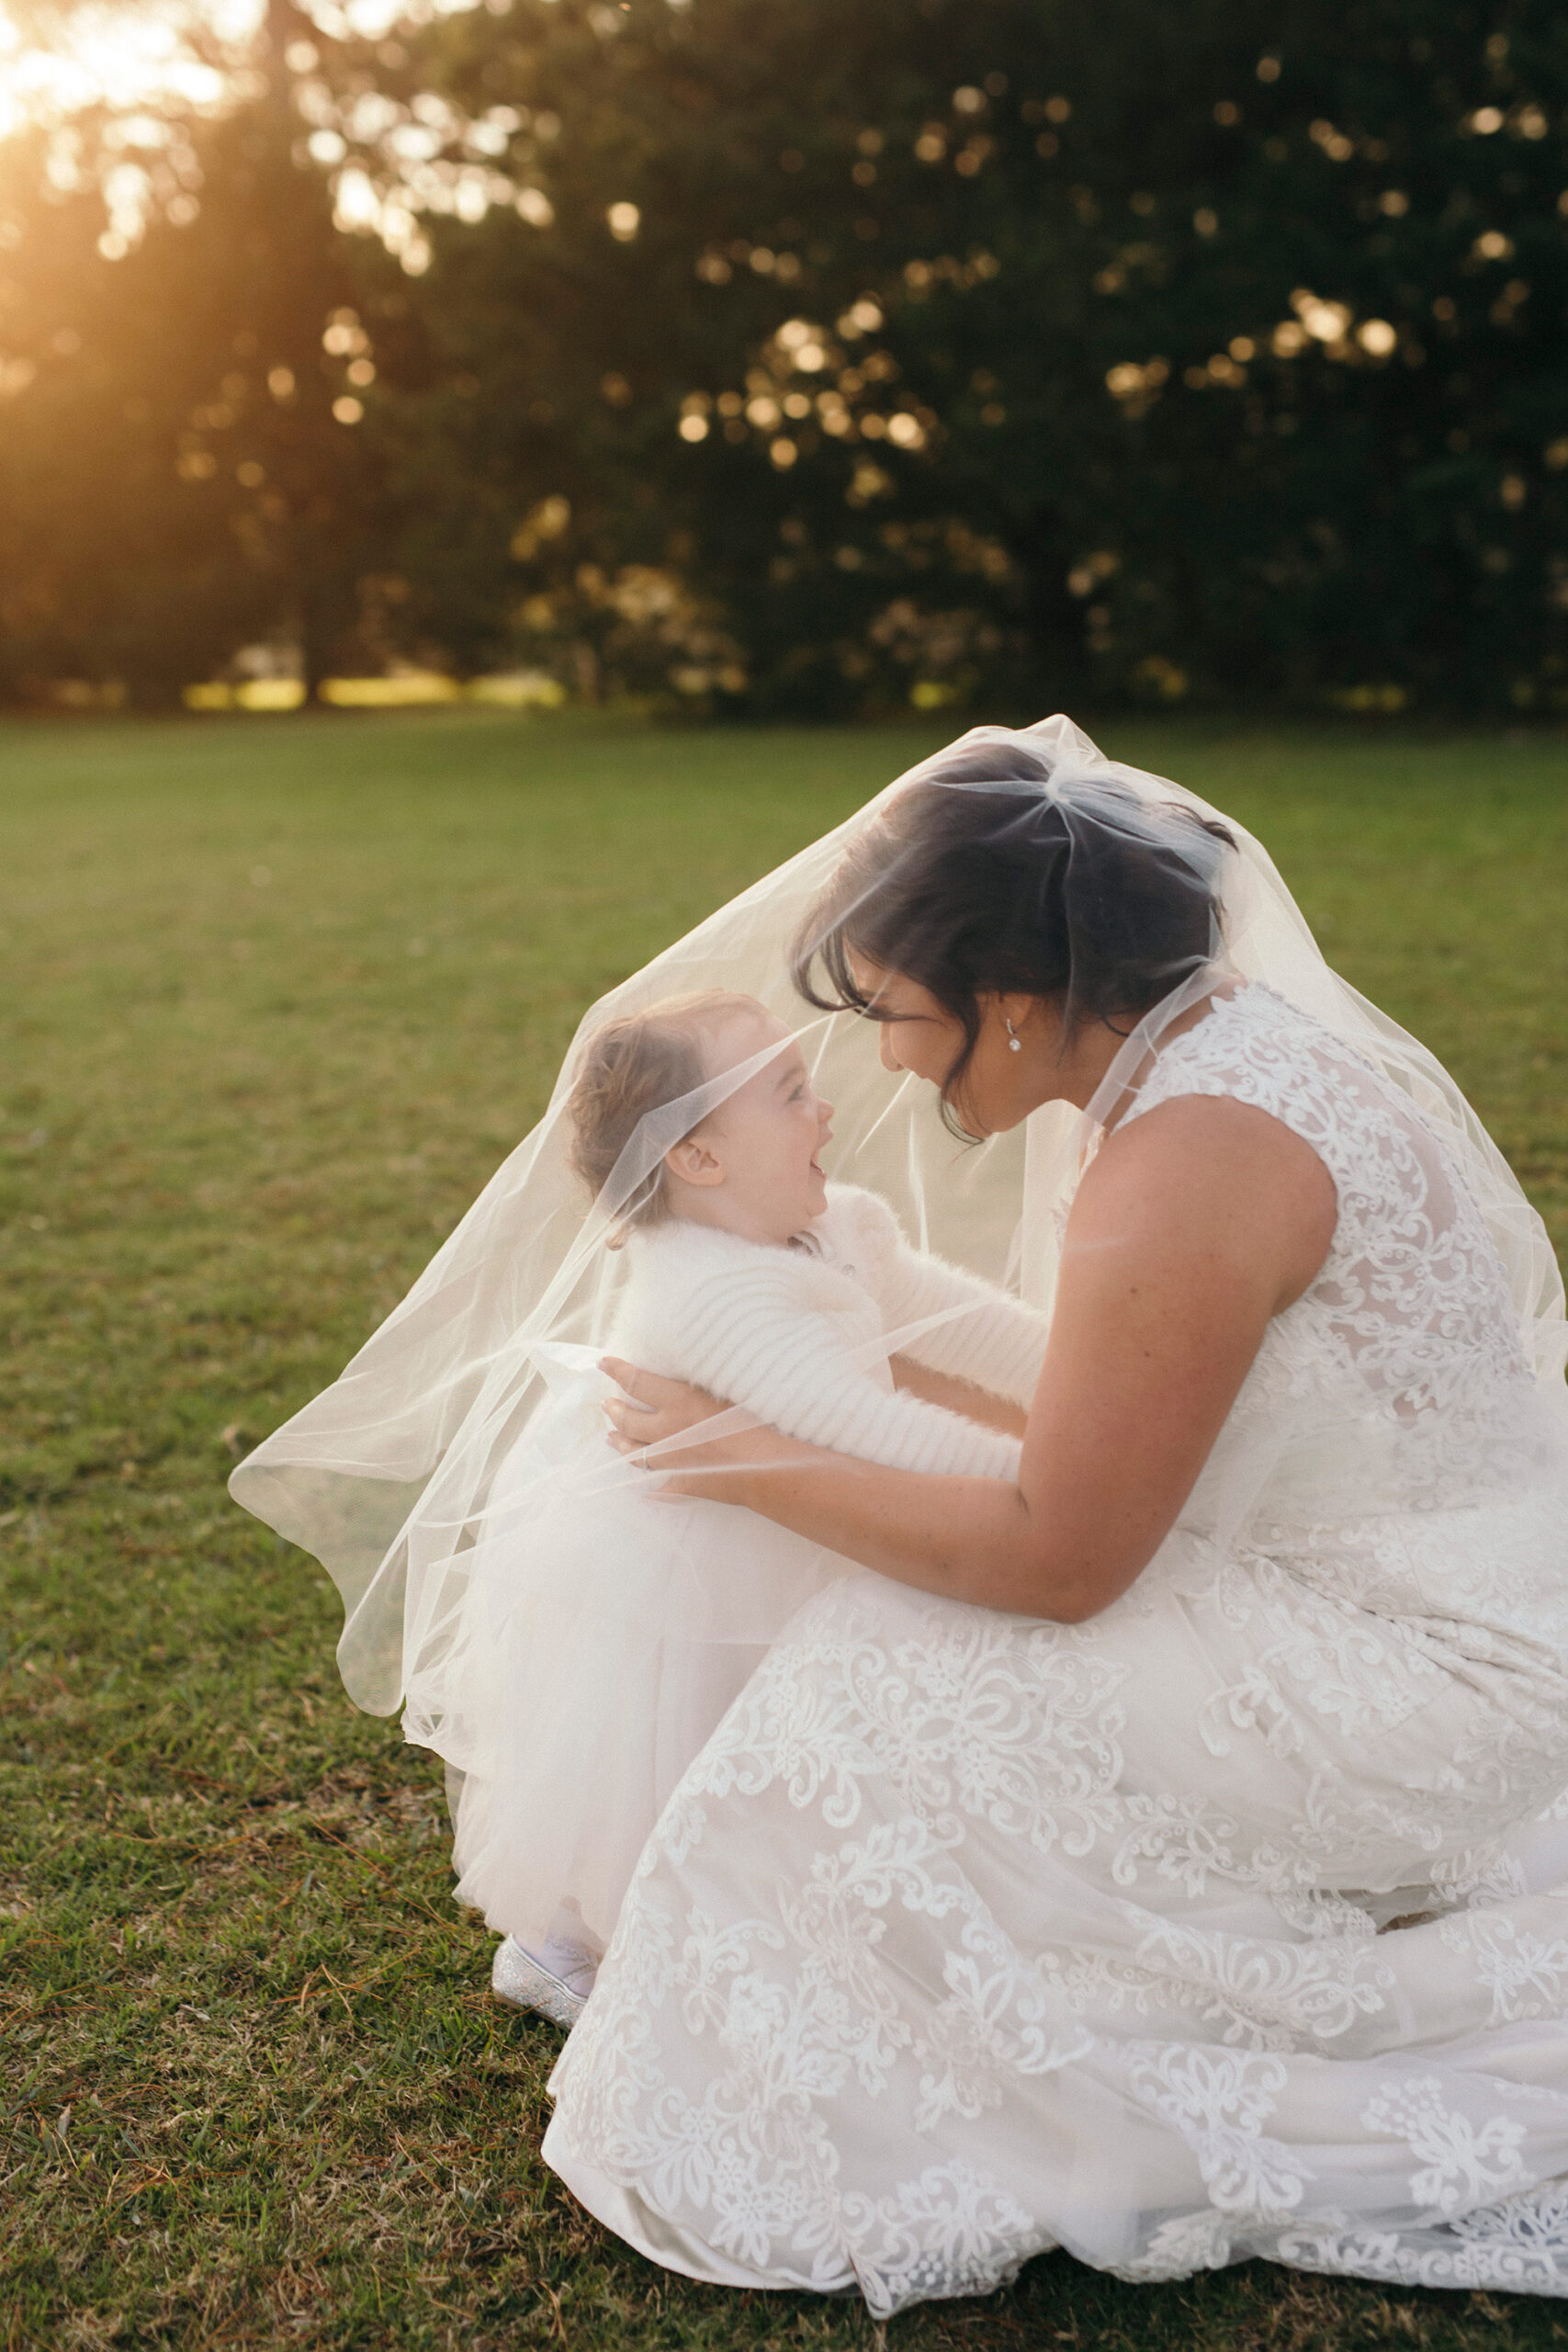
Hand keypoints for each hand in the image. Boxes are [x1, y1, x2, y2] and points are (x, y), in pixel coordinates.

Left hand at [600, 1358, 762, 1498]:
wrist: (764, 1467)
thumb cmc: (751, 1423)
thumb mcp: (725, 1390)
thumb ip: (700, 1385)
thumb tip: (685, 1376)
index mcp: (677, 1402)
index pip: (636, 1382)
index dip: (617, 1370)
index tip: (603, 1363)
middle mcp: (666, 1430)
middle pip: (629, 1420)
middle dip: (614, 1410)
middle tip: (605, 1404)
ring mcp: (671, 1460)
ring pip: (636, 1452)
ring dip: (620, 1443)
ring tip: (609, 1438)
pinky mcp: (682, 1482)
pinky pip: (661, 1486)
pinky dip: (651, 1487)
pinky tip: (646, 1490)